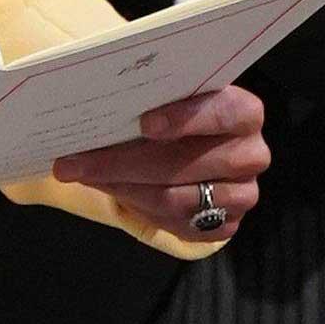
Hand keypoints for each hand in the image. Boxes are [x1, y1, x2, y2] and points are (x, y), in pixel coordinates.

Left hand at [53, 83, 269, 238]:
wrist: (197, 153)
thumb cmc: (179, 116)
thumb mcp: (171, 100)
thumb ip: (151, 99)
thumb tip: (99, 102)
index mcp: (244, 112)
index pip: (223, 111)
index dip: (185, 118)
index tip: (143, 123)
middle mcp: (250, 154)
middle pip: (184, 163)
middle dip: (122, 162)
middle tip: (74, 162)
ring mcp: (243, 194)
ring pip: (175, 199)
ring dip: (122, 188)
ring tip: (83, 176)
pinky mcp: (227, 224)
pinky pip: (177, 223)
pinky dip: (139, 208)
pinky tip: (113, 191)